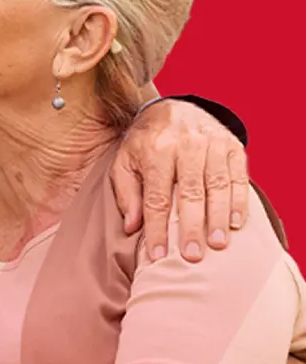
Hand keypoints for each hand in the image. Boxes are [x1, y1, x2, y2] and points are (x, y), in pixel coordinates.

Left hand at [111, 98, 248, 262]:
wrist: (172, 108)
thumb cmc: (144, 143)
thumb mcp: (124, 162)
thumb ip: (126, 194)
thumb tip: (132, 227)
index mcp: (156, 150)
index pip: (156, 197)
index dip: (157, 227)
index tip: (158, 255)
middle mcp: (185, 145)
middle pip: (189, 192)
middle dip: (191, 227)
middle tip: (192, 256)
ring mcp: (212, 143)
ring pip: (217, 185)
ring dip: (218, 217)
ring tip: (218, 244)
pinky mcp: (232, 144)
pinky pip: (238, 176)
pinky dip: (238, 201)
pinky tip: (236, 223)